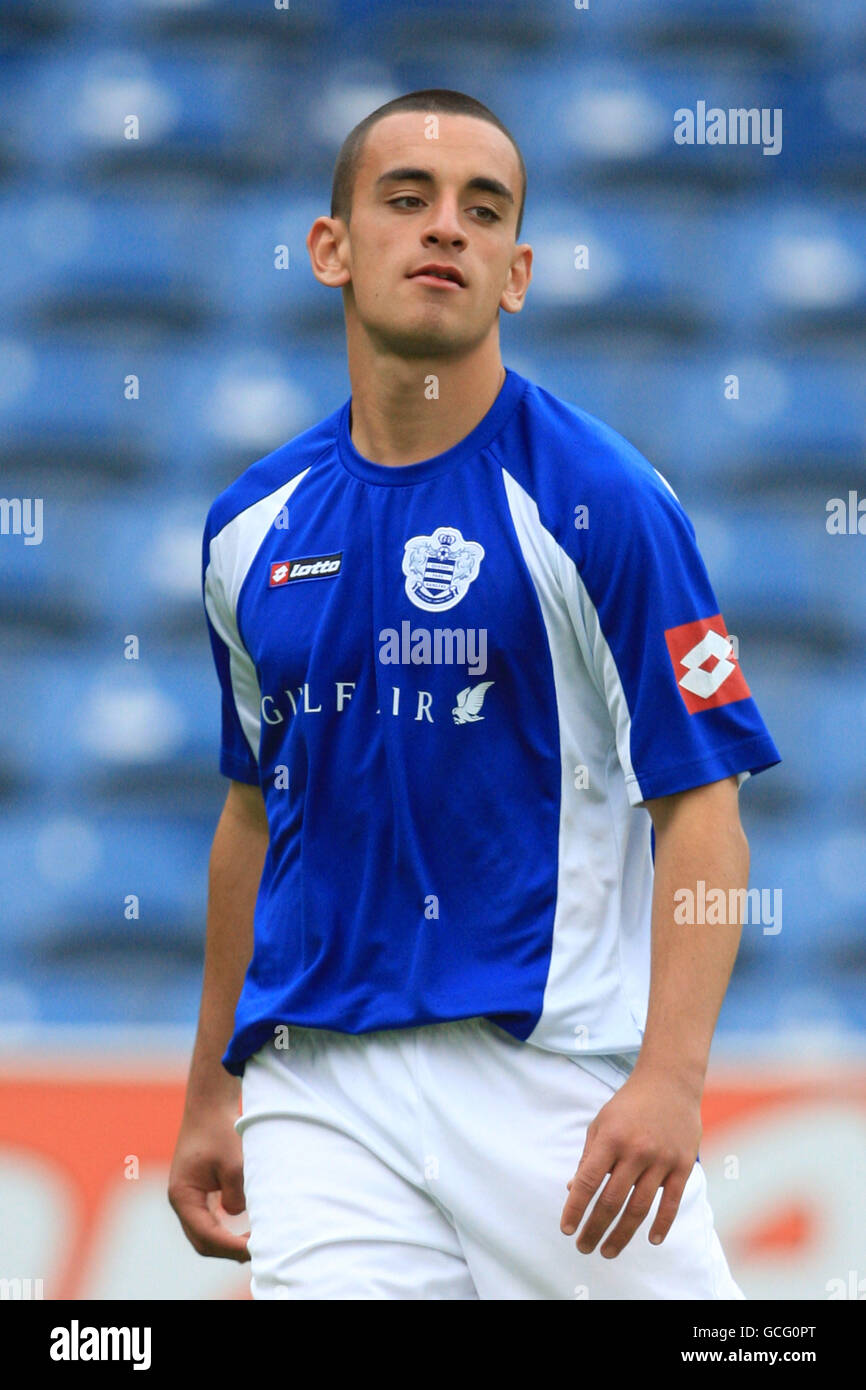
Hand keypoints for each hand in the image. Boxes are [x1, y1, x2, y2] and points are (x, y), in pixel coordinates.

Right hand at [168, 1103, 250, 1261]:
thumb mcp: (233, 1164)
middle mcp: (181, 1200)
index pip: (205, 1234)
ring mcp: (187, 1198)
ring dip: (226, 1242)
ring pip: (204, 1233)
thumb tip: (237, 1215)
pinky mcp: (197, 1193)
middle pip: (202, 1240)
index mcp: (182, 1195)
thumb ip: (237, 1195)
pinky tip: (244, 1230)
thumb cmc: (219, 1131)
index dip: (230, 1246)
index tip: (253, 1249)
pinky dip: (224, 1230)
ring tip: (254, 1244)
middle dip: (228, 1250)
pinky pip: (208, 1221)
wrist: (209, 1107)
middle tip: (257, 1251)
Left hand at [560, 1067, 701, 1257]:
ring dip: (622, 1234)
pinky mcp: (683, 1165)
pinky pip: (671, 1202)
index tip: (567, 1230)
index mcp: (610, 1139)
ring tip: (608, 1251)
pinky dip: (662, 1223)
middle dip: (595, 1228)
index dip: (575, 1208)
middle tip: (585, 1248)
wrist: (670, 1081)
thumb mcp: (601, 1123)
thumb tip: (574, 1191)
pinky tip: (651, 1239)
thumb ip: (588, 1157)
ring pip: (639, 1208)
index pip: (588, 1182)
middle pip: (612, 1201)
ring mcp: (661, 1159)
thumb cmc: (629, 1104)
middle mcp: (636, 1151)